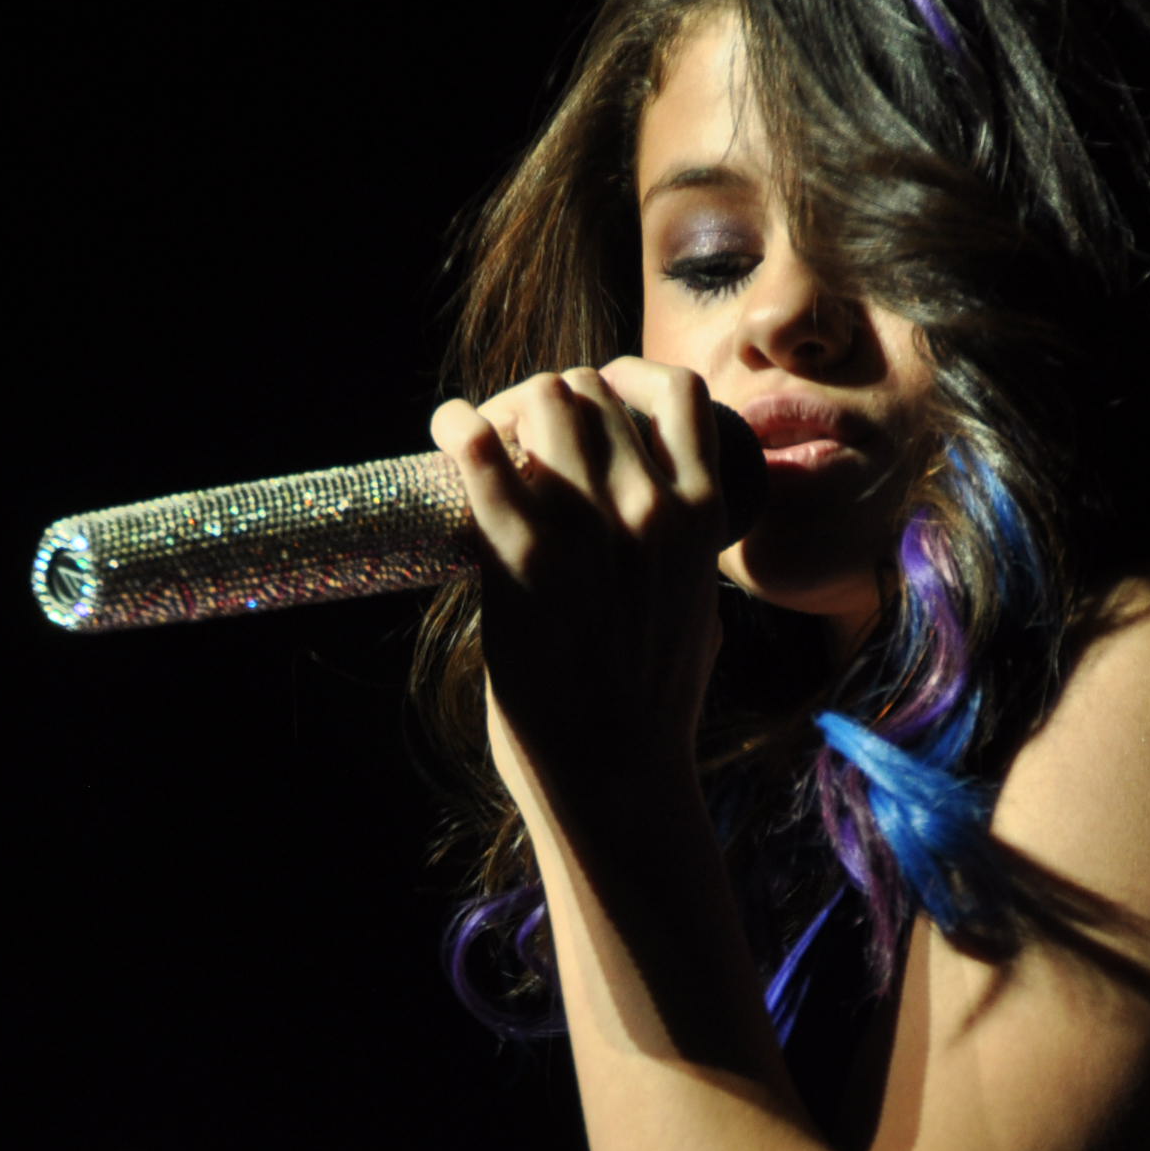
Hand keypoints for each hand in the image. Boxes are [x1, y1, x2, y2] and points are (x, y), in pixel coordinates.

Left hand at [432, 358, 729, 796]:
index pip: (675, 393)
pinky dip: (457, 426)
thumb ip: (689, 562)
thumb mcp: (699, 615)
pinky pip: (481, 453)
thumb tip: (674, 534)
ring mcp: (586, 530)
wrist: (614, 772)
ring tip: (482, 432)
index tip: (598, 391)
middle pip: (592, 391)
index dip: (626, 377)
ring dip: (505, 405)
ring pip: (542, 403)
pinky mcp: (521, 558)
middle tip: (519, 430)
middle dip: (550, 396)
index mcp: (702, 517)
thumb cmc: (653, 707)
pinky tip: (447, 429)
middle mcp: (649, 509)